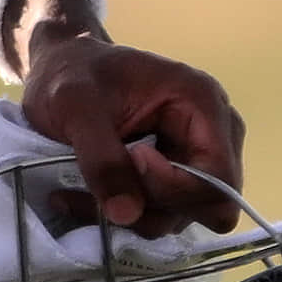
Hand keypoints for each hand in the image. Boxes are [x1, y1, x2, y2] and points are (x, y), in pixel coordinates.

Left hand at [11, 10, 249, 237]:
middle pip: (208, 203)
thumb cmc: (72, 74)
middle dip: (153, 207)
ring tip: (83, 192)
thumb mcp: (76, 107)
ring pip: (182, 215)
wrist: (63, 66)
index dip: (175, 189)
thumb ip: (102, 158)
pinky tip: (92, 195)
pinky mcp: (175, 175)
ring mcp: (196, 156)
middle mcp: (212, 133)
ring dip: (132, 214)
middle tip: (102, 188)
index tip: (129, 163)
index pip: (218, 177)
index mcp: (202, 104)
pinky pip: (163, 212)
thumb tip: (127, 214)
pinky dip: (127, 212)